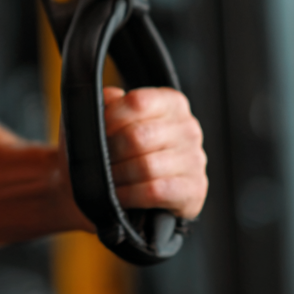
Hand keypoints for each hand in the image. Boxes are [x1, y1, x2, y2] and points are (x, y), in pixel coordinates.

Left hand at [103, 86, 207, 219]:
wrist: (150, 184)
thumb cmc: (129, 143)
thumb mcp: (121, 116)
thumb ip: (112, 102)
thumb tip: (107, 98)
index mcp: (171, 102)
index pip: (137, 102)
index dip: (111, 117)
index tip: (99, 129)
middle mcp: (188, 128)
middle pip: (137, 136)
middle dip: (111, 151)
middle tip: (99, 158)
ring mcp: (195, 160)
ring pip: (145, 166)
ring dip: (118, 175)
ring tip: (107, 177)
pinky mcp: (194, 190)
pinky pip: (154, 192)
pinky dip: (130, 194)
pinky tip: (119, 194)